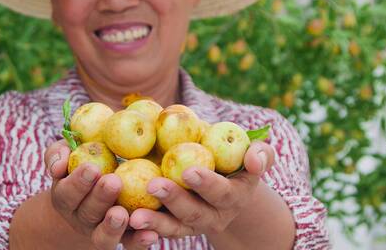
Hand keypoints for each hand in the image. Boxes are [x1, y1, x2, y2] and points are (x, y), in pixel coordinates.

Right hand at [44, 140, 158, 249]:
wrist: (95, 195)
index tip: (92, 168)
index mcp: (66, 198)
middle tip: (113, 182)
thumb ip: (57, 154)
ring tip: (122, 213)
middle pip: (88, 213)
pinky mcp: (124, 240)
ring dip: (113, 226)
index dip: (78, 182)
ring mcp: (102, 232)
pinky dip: (139, 242)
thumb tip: (59, 165)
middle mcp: (82, 219)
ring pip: (104, 236)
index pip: (67, 193)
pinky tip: (151, 234)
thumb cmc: (82, 166)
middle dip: (100, 198)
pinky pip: (130, 245)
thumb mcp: (67, 156)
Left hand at [128, 141, 274, 237]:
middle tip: (154, 186)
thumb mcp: (252, 154)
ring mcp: (193, 225)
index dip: (207, 184)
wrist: (223, 180)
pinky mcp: (174, 228)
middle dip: (174, 200)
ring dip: (155, 223)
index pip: (222, 192)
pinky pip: (158, 232)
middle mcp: (215, 215)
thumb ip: (260, 153)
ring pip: (174, 228)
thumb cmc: (235, 159)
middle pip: (194, 213)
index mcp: (234, 196)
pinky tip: (125, 221)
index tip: (189, 171)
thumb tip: (254, 159)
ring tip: (135, 216)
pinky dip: (143, 229)